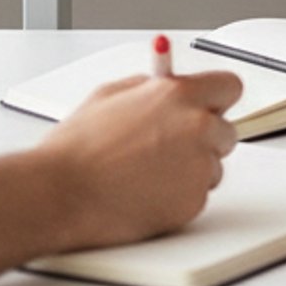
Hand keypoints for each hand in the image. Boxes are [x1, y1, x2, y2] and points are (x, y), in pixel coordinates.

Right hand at [37, 70, 242, 250]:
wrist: (55, 195)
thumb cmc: (73, 151)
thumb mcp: (109, 96)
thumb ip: (148, 87)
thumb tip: (166, 83)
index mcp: (179, 94)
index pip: (229, 87)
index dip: (215, 101)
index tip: (208, 110)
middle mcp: (197, 125)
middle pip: (226, 131)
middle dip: (204, 140)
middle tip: (169, 152)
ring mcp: (197, 165)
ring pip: (213, 167)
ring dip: (190, 173)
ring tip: (146, 178)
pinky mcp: (191, 202)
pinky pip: (196, 198)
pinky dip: (177, 200)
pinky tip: (143, 197)